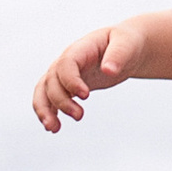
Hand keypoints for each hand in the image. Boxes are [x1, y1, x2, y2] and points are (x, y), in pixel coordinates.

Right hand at [33, 21, 149, 132]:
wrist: (125, 47)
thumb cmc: (127, 42)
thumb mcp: (127, 43)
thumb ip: (118, 55)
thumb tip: (109, 71)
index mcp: (81, 48)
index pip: (66, 63)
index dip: (71, 80)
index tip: (85, 96)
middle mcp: (68, 60)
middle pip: (52, 80)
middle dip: (61, 100)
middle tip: (79, 116)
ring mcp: (65, 73)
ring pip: (44, 91)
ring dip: (45, 110)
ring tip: (54, 129)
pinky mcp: (68, 85)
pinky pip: (50, 98)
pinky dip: (48, 112)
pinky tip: (54, 127)